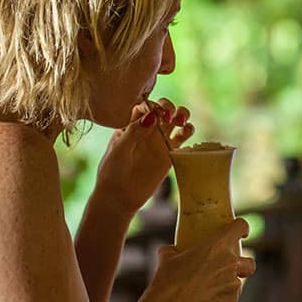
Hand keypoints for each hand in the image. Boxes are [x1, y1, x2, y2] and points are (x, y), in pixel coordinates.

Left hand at [93, 98, 194, 215]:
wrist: (120, 195)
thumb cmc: (113, 171)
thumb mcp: (119, 150)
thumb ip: (134, 132)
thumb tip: (152, 116)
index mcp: (131, 124)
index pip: (145, 106)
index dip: (152, 105)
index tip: (156, 113)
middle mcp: (147, 129)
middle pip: (162, 108)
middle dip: (169, 106)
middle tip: (170, 115)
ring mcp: (160, 140)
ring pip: (175, 119)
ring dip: (182, 114)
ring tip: (181, 121)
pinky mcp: (170, 153)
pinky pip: (183, 136)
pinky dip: (188, 130)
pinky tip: (186, 131)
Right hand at [151, 218, 255, 301]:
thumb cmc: (168, 279)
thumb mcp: (168, 257)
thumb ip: (175, 250)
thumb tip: (171, 250)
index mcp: (218, 245)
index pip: (240, 227)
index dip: (242, 228)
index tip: (242, 232)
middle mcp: (230, 263)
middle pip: (249, 262)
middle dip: (242, 264)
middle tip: (228, 267)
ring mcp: (233, 283)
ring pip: (238, 282)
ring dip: (228, 283)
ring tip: (209, 288)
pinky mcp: (231, 301)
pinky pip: (231, 297)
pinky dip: (222, 297)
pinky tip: (207, 300)